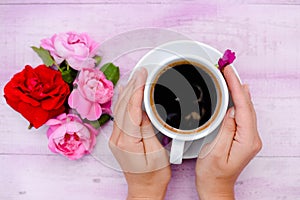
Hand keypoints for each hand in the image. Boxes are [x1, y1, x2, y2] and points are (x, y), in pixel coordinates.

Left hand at [109, 68, 170, 199]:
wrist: (145, 189)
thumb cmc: (153, 176)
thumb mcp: (156, 153)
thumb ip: (148, 130)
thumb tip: (143, 111)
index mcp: (127, 142)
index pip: (131, 109)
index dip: (137, 90)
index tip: (142, 76)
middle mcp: (117, 139)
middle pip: (123, 106)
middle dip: (131, 87)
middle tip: (140, 72)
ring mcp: (116, 138)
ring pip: (120, 109)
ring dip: (127, 92)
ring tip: (134, 77)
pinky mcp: (120, 139)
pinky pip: (121, 115)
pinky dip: (124, 101)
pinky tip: (125, 93)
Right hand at [195, 66, 261, 199]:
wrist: (215, 187)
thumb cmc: (212, 174)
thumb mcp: (214, 151)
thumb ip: (226, 129)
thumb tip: (231, 111)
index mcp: (247, 141)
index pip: (243, 107)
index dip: (235, 87)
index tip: (229, 72)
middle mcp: (251, 138)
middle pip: (246, 105)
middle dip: (237, 84)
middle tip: (228, 68)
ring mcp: (248, 137)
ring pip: (245, 108)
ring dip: (238, 91)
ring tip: (230, 75)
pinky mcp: (242, 137)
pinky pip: (242, 114)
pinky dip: (238, 101)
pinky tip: (235, 94)